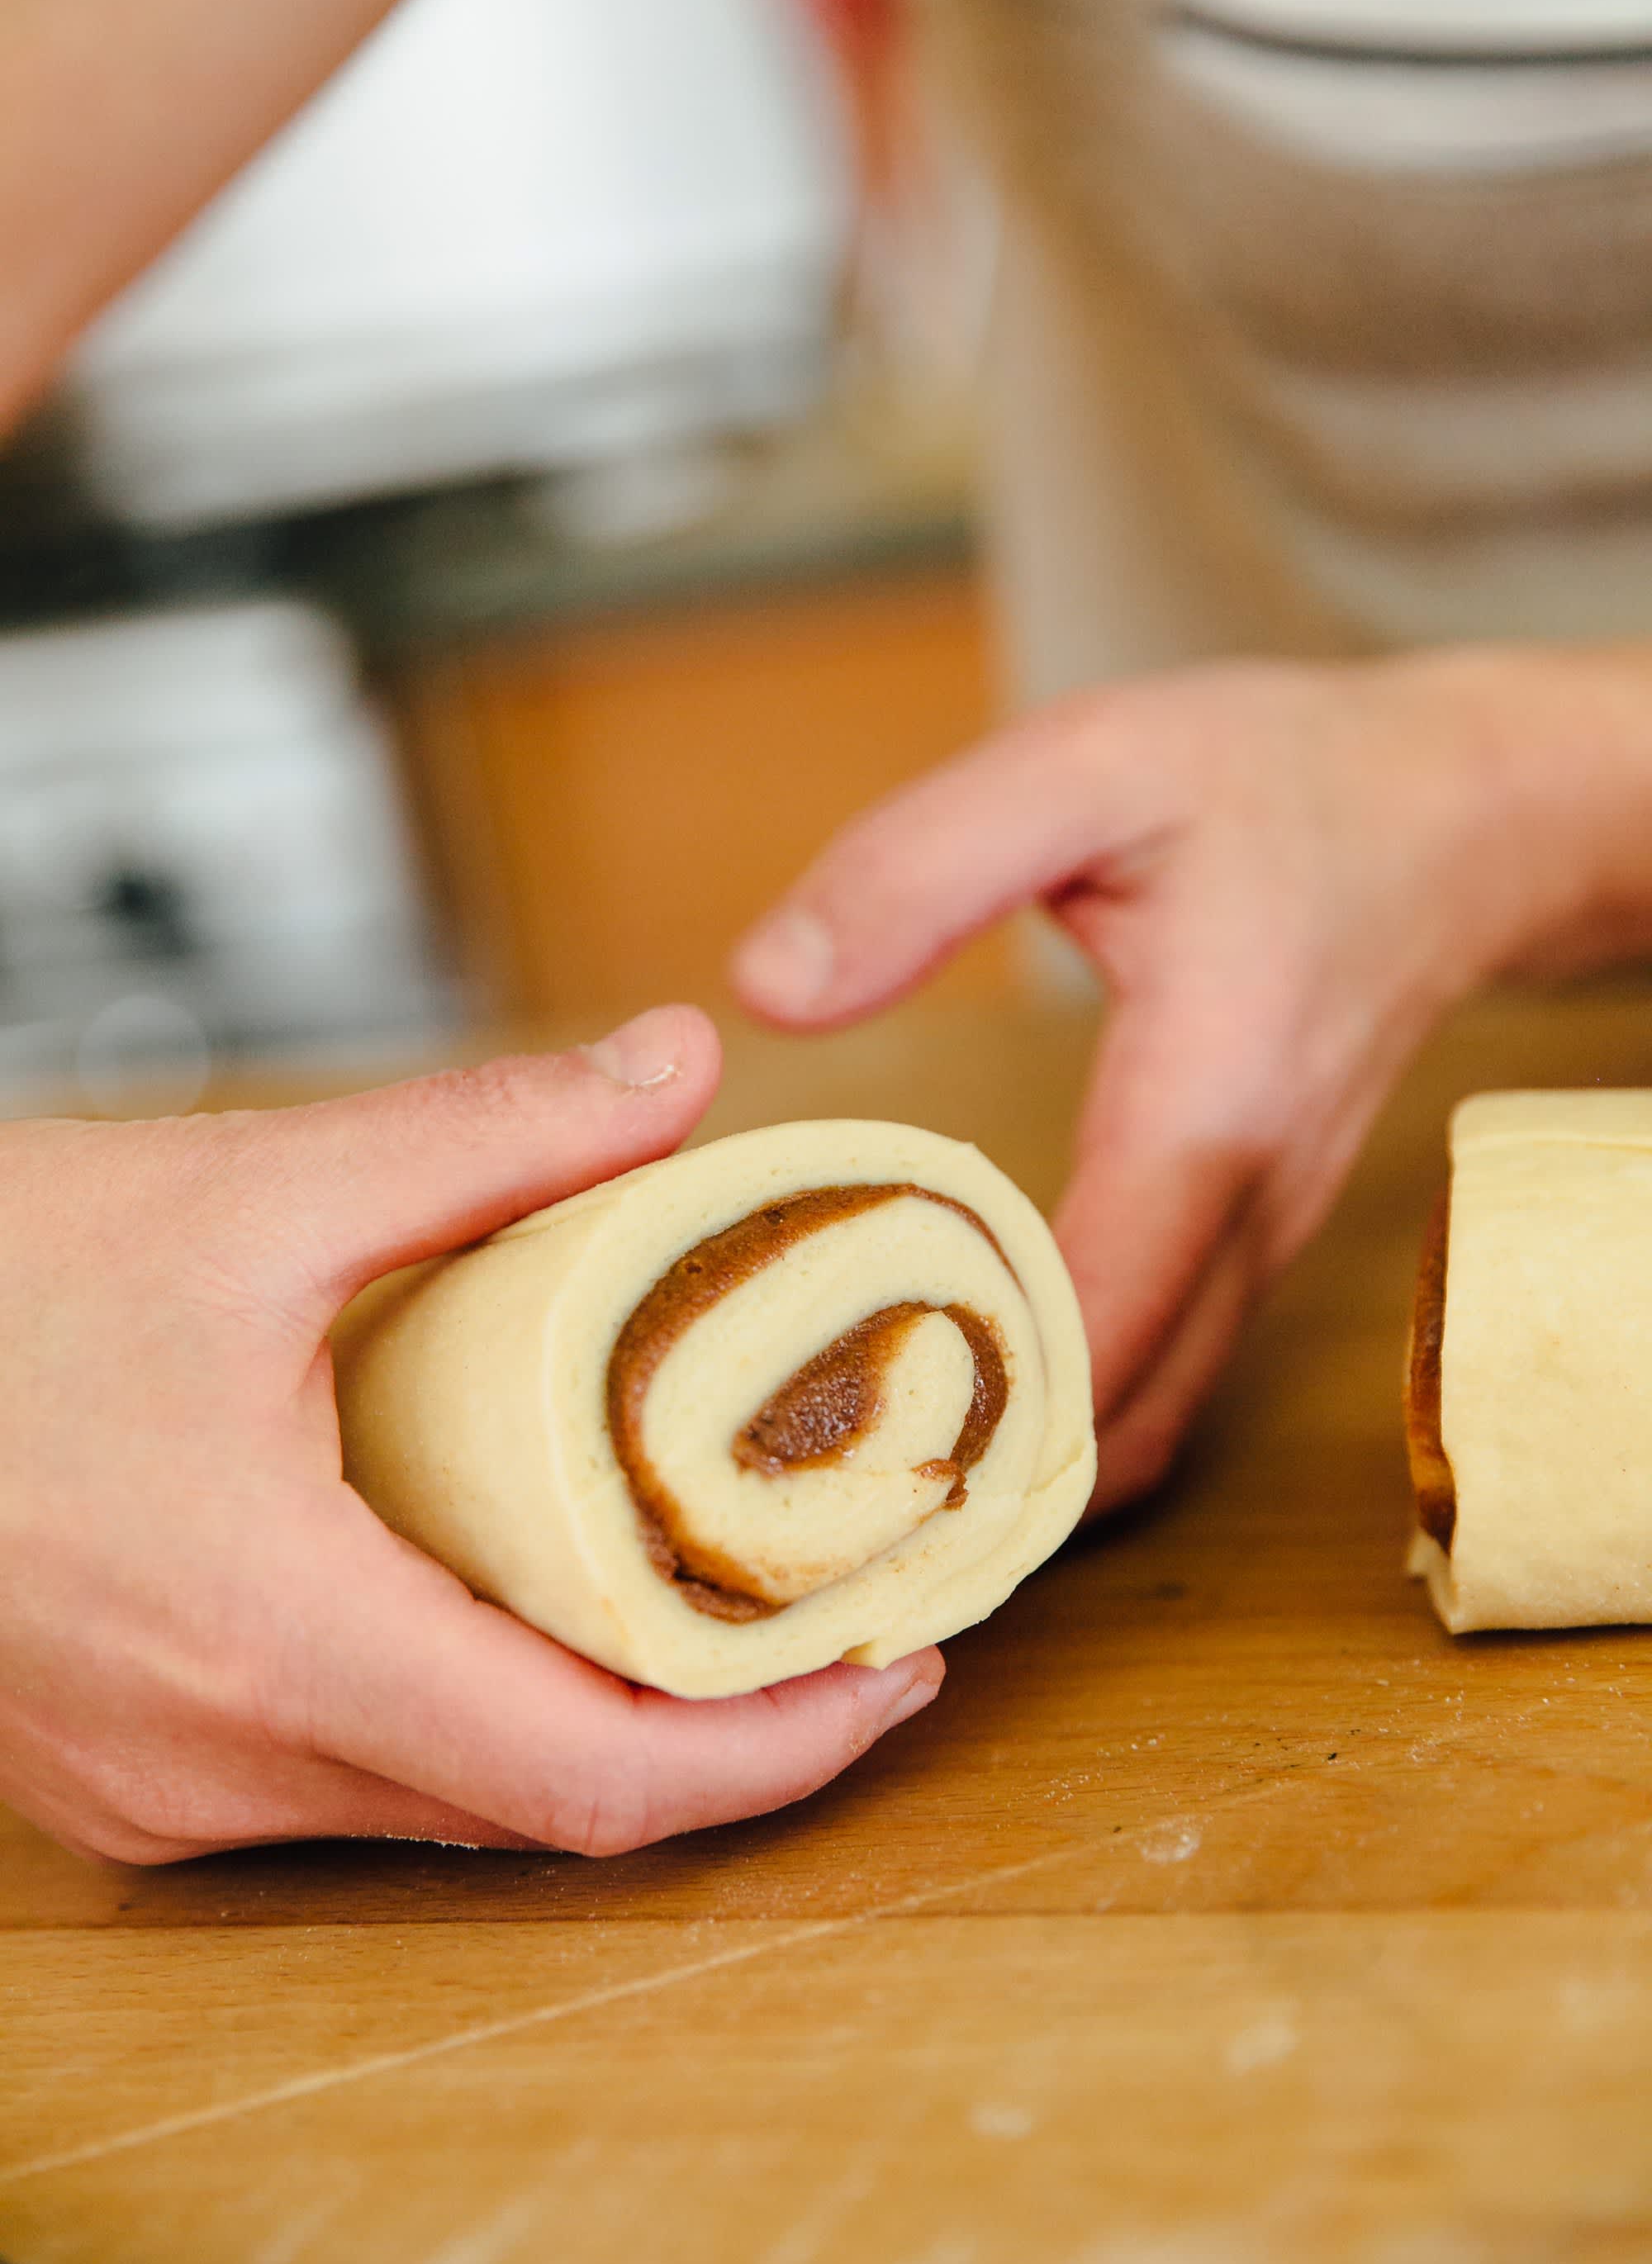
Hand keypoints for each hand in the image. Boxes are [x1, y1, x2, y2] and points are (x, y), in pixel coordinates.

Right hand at [0, 1006, 940, 1864]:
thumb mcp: (252, 1191)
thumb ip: (488, 1136)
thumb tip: (678, 1070)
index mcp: (272, 1630)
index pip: (590, 1777)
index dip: (778, 1747)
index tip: (894, 1666)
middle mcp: (220, 1756)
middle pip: (536, 1803)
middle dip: (713, 1727)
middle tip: (832, 1612)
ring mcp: (162, 1788)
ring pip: (444, 1802)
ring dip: (588, 1721)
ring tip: (709, 1598)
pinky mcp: (129, 1773)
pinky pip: (347, 1780)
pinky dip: (467, 1711)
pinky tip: (522, 1606)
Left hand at [733, 654, 1651, 1512]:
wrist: (1456, 814)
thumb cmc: (1274, 781)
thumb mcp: (1085, 767)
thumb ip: (921, 867)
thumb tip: (766, 990)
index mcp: (1201, 1113)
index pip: (1088, 1337)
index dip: (961, 1419)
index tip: (818, 1458)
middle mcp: (1246, 1215)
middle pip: (1115, 1433)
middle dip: (969, 1484)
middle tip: (799, 1496)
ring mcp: (1260, 1243)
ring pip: (1144, 1425)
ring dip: (1017, 1464)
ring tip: (850, 1464)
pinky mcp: (1248, 1240)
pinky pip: (1160, 1376)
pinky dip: (1064, 1412)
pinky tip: (948, 1383)